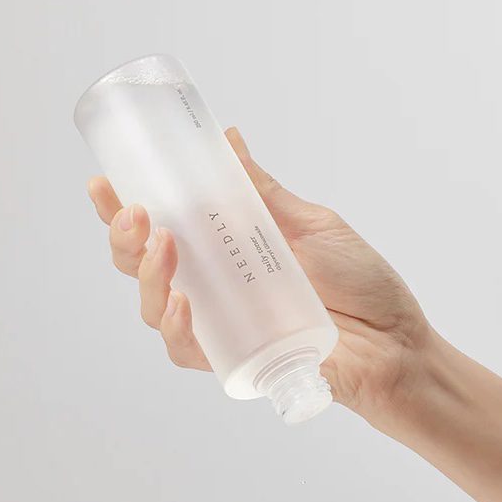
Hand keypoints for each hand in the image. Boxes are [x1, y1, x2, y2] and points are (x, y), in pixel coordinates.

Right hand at [87, 128, 430, 418]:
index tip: (105, 184)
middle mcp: (218, 290)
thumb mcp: (313, 226)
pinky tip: (182, 302)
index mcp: (229, 253)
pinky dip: (176, 328)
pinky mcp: (235, 362)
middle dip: (125, 241)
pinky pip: (187, 351)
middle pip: (146, 269)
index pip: (165, 230)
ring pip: (156, 309)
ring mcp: (224, 327)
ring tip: (161, 246)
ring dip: (147, 277)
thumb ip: (267, 194)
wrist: (397, 344)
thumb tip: (230, 139)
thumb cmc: (363, 286)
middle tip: (134, 214)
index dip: (126, 211)